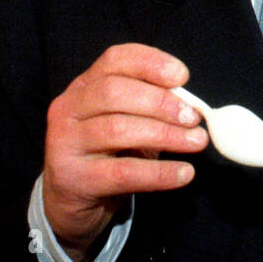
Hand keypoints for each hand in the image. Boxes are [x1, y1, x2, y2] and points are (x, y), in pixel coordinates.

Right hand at [43, 43, 207, 261]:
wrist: (71, 201)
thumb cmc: (107, 154)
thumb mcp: (127, 123)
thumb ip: (151, 109)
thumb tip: (192, 107)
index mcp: (84, 86)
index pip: (114, 60)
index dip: (150, 63)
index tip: (183, 76)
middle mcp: (69, 108)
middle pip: (114, 92)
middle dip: (160, 102)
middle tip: (192, 118)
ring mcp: (66, 143)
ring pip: (118, 129)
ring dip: (165, 135)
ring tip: (196, 142)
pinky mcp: (74, 178)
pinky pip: (123, 173)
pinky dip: (159, 173)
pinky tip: (183, 173)